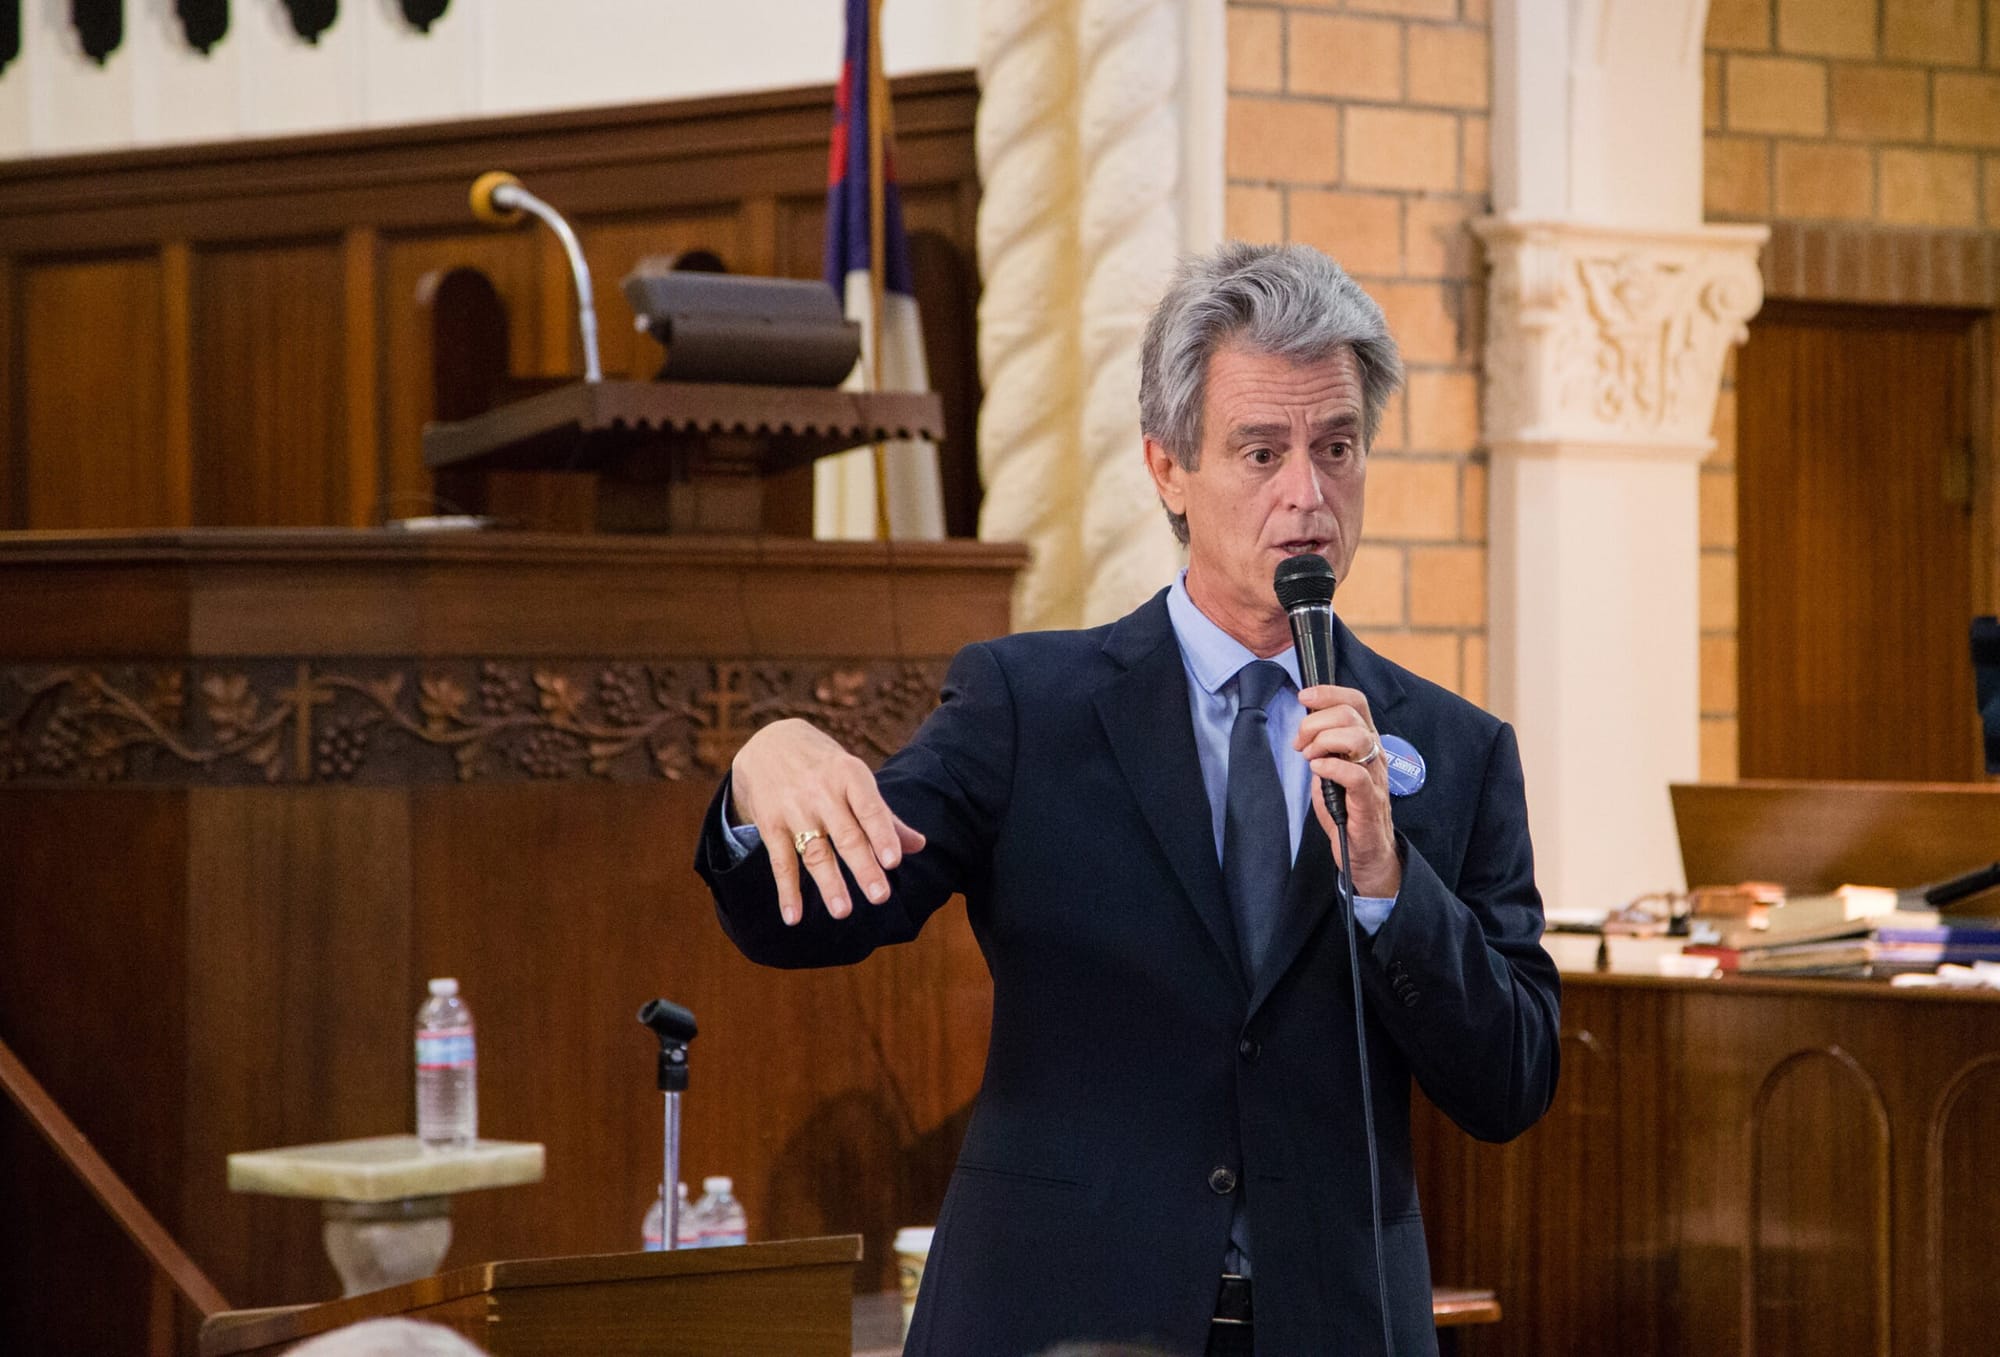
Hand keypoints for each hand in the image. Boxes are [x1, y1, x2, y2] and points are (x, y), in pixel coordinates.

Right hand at [731, 719, 926, 925]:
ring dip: (828, 883)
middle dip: (863, 867)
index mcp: (850, 776)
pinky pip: (780, 862)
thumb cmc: (825, 767)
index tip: (894, 861)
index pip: (870, 808)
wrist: (768, 743)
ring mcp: (794, 808)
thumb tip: (919, 845)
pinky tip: (794, 916)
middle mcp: (821, 792)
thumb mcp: (854, 778)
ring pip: (814, 852)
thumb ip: (884, 815)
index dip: (882, 835)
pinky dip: (787, 891)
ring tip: (842, 912)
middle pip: (846, 835)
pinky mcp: (769, 824)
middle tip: (880, 897)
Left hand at [1294, 685, 1399, 896]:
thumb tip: (1303, 729)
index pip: (1355, 702)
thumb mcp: (1330, 770)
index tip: (1303, 697)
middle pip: (1351, 715)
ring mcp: (1375, 777)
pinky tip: (1317, 769)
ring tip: (1309, 756)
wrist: (1366, 853)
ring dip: (1325, 740)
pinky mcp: (1369, 802)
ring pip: (1358, 738)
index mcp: (1365, 743)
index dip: (1329, 693)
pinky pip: (1356, 775)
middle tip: (1299, 743)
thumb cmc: (1348, 811)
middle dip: (1316, 722)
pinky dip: (1332, 767)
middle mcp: (1374, 754)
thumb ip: (1321, 748)